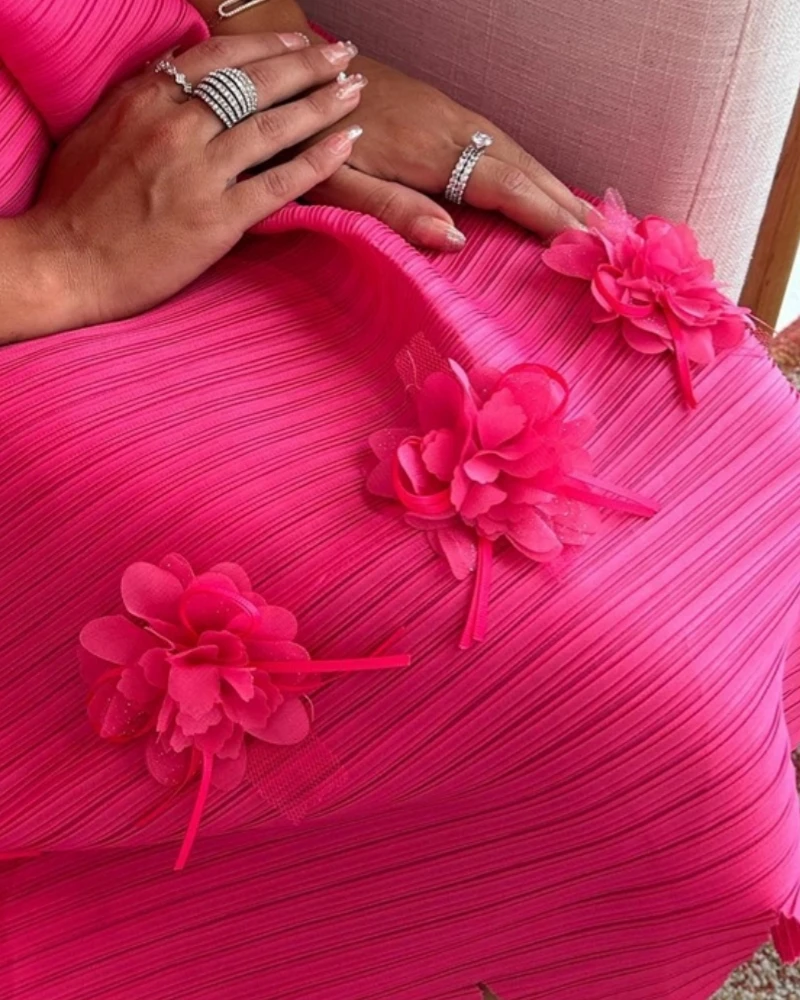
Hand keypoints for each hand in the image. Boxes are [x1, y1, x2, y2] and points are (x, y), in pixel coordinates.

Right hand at [15, 32, 364, 335]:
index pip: (219, 56)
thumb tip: (176, 78)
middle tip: (343, 56)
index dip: (266, 46)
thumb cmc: (76, 203)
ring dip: (321, 103)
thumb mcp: (99, 131)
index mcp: (146, 100)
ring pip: (273, 125)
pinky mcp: (216, 219)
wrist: (65, 262)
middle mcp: (176, 127)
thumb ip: (143, 103)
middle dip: (306, 64)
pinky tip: (345, 142)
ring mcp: (198, 173)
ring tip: (355, 91)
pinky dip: (317, 160)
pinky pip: (278, 181)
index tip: (297, 41)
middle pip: (255, 83)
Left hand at [307, 57, 588, 251]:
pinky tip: (541, 185)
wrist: (298, 71)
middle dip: (567, 203)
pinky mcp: (445, 110)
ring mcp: (452, 115)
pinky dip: (531, 168)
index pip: (506, 187)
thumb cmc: (310, 138)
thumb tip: (455, 241)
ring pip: (517, 151)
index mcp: (431, 152)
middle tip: (608, 238)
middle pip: (525, 167)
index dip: (547, 217)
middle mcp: (452, 128)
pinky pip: (501, 142)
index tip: (584, 244)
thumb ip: (394, 211)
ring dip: (556, 185)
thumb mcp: (339, 184)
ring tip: (589, 218)